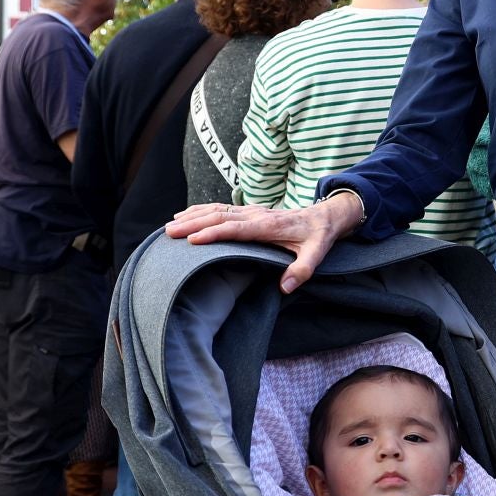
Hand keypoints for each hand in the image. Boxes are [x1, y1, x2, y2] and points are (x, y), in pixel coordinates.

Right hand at [166, 196, 359, 292]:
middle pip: (219, 217)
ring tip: (170, 226)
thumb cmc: (319, 236)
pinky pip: (221, 209)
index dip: (213, 234)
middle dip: (193, 224)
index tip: (192, 241)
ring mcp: (252, 211)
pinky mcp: (250, 212)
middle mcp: (256, 215)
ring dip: (192, 216)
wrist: (326, 216)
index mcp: (269, 226)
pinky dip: (201, 210)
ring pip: (216, 210)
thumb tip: (285, 287)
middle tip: (170, 234)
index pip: (235, 228)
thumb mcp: (317, 254)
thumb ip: (302, 270)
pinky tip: (185, 215)